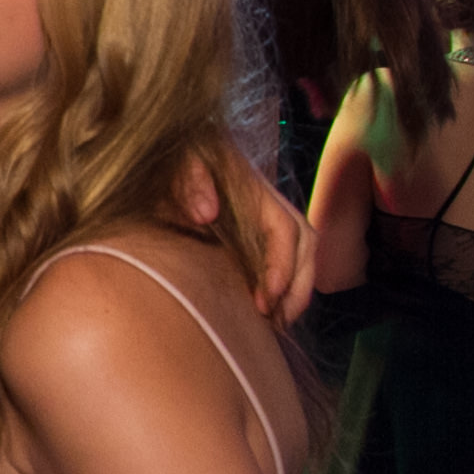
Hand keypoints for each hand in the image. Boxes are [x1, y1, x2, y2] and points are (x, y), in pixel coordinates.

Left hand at [172, 154, 315, 323]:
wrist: (168, 148)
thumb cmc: (173, 155)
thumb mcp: (178, 158)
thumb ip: (189, 179)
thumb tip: (205, 214)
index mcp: (255, 189)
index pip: (286, 230)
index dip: (281, 266)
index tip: (266, 299)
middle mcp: (268, 204)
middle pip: (305, 247)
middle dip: (298, 287)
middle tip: (277, 322)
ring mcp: (263, 218)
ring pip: (301, 256)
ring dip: (295, 292)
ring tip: (276, 325)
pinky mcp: (252, 232)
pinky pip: (281, 260)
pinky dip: (281, 287)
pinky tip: (264, 313)